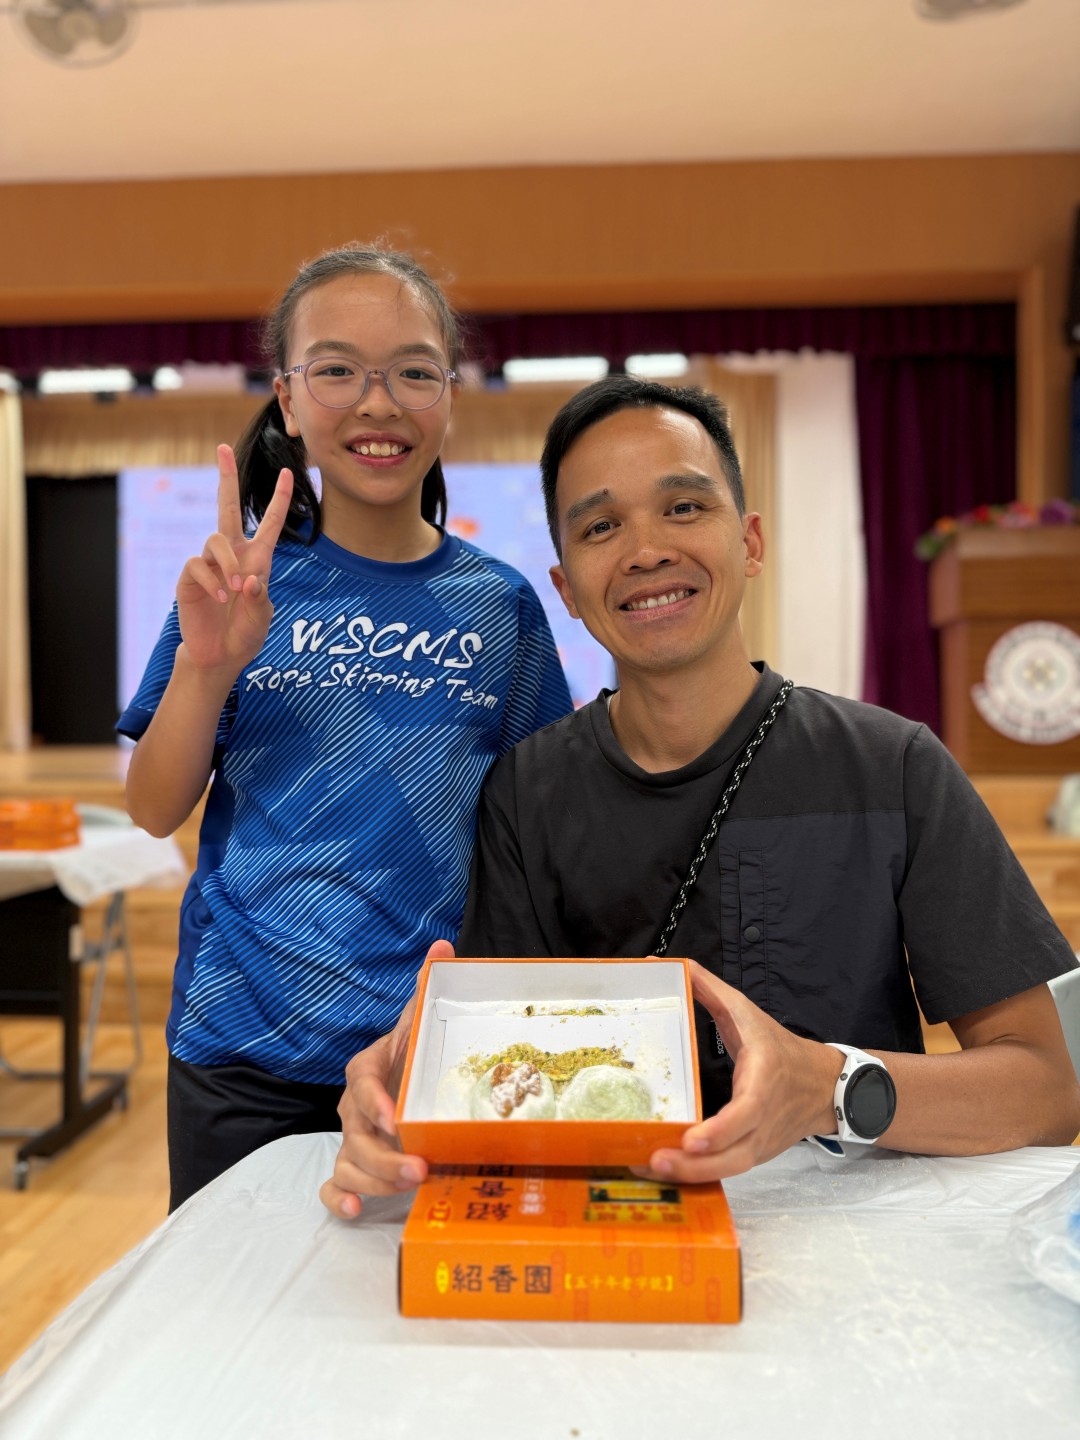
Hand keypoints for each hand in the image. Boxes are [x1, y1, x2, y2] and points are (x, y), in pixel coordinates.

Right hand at [175, 444, 292, 674]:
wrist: (218, 656)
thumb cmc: (245, 636)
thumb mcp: (261, 620)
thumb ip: (259, 602)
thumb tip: (249, 579)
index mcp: (257, 559)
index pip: (269, 523)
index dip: (278, 499)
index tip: (288, 471)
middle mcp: (232, 555)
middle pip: (227, 507)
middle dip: (226, 477)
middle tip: (222, 448)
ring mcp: (209, 564)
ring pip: (216, 539)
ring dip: (227, 562)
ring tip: (234, 590)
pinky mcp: (190, 577)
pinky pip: (198, 565)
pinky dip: (211, 578)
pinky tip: (219, 597)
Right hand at [320, 939, 455, 1219]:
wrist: (403, 1075)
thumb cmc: (412, 1052)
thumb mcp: (420, 1020)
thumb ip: (428, 984)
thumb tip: (442, 946)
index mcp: (366, 1068)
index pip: (362, 1083)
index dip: (375, 1102)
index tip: (395, 1119)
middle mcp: (352, 1107)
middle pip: (354, 1134)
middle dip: (383, 1155)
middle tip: (419, 1167)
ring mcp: (350, 1137)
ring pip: (347, 1163)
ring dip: (373, 1180)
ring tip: (409, 1186)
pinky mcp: (351, 1164)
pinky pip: (332, 1185)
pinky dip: (338, 1199)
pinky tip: (354, 1212)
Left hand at [645, 961, 841, 1182]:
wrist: (825, 1086)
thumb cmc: (779, 1048)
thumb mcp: (745, 1012)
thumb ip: (707, 988)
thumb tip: (664, 966)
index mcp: (764, 1081)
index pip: (747, 1112)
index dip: (721, 1130)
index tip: (692, 1140)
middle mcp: (763, 1120)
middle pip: (733, 1156)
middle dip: (694, 1166)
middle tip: (655, 1161)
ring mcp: (760, 1144)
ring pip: (729, 1171)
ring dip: (690, 1176)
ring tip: (651, 1170)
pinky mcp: (753, 1156)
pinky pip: (726, 1172)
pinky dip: (699, 1177)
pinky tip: (666, 1174)